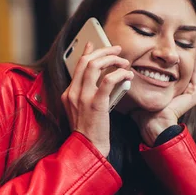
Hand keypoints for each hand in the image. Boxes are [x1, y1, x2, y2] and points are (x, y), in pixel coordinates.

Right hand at [61, 42, 133, 156]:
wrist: (87, 150)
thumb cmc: (89, 134)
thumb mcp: (82, 112)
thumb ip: (87, 96)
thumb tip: (104, 80)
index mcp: (68, 94)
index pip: (77, 66)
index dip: (87, 52)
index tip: (94, 44)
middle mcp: (73, 93)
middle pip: (86, 61)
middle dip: (103, 51)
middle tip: (116, 49)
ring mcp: (83, 98)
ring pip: (95, 65)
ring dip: (112, 59)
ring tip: (123, 61)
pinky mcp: (96, 104)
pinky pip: (108, 80)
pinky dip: (119, 74)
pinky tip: (127, 74)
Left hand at [132, 46, 195, 145]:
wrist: (152, 123)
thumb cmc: (141, 111)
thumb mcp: (137, 90)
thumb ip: (132, 80)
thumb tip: (119, 68)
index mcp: (167, 92)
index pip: (169, 71)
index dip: (168, 58)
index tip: (166, 45)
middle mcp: (179, 92)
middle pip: (181, 69)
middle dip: (181, 55)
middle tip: (182, 39)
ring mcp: (187, 94)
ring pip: (190, 70)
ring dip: (191, 56)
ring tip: (192, 40)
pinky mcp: (193, 95)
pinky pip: (195, 76)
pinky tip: (195, 50)